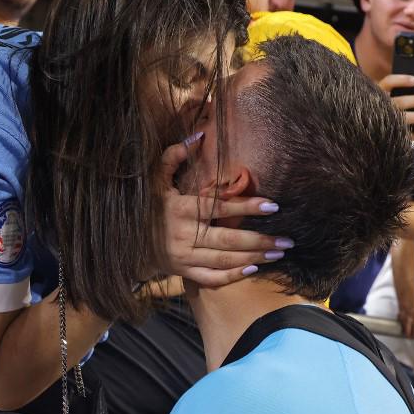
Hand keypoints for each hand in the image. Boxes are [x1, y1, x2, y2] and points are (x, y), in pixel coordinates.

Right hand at [158, 137, 287, 286]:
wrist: (126, 242)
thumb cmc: (148, 206)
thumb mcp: (156, 179)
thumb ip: (174, 156)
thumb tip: (199, 135)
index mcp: (179, 209)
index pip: (219, 207)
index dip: (246, 207)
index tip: (273, 206)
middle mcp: (183, 235)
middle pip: (227, 240)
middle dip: (259, 240)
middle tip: (287, 241)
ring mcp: (183, 257)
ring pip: (223, 260)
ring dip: (253, 258)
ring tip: (278, 254)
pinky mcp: (183, 272)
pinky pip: (210, 278)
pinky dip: (232, 276)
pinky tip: (253, 269)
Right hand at [378, 74, 413, 140]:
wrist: (364, 128)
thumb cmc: (382, 105)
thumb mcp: (386, 95)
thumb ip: (400, 91)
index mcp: (377, 92)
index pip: (389, 82)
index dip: (402, 80)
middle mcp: (378, 106)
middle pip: (399, 101)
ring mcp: (380, 120)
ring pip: (401, 119)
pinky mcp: (383, 134)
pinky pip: (400, 135)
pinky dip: (412, 135)